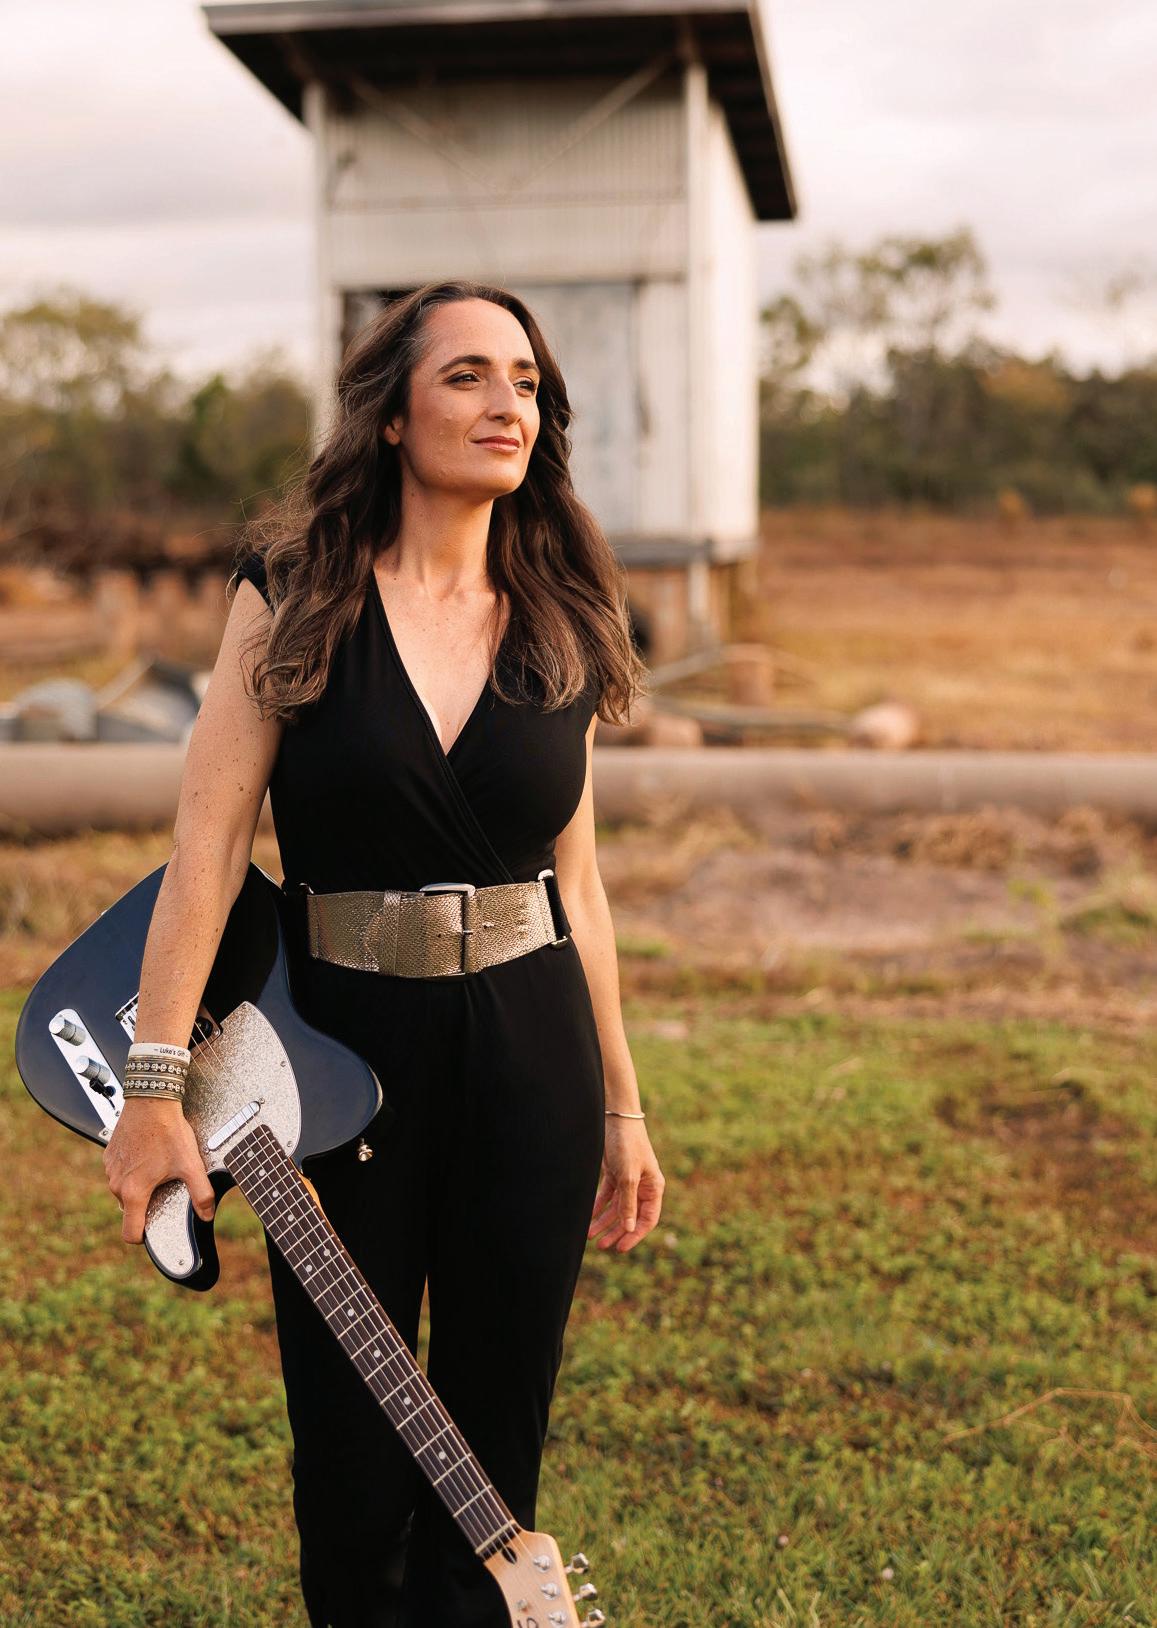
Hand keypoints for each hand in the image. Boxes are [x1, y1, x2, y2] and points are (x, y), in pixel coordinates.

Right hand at [103, 1098, 216, 1244]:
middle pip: (129, 1210)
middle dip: (146, 1205)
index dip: (143, 1238)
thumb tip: (207, 1214)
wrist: (151, 1100)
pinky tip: (148, 1156)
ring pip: (124, 1190)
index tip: (153, 1232)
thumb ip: (201, 1193)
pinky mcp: (109, 1154)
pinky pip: (119, 1172)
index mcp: (134, 1192)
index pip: (130, 1233)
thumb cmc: (168, 1131)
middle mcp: (116, 1183)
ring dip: (138, 1186)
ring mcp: (110, 1169)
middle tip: (165, 1189)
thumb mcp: (191, 1164)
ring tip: (158, 1168)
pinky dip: (132, 1170)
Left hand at [587, 1119, 664, 1253]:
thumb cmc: (628, 1144)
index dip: (635, 1235)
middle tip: (602, 1246)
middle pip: (630, 1217)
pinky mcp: (614, 1174)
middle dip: (616, 1232)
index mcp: (653, 1188)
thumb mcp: (628, 1176)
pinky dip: (598, 1207)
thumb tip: (629, 1229)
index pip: (647, 1219)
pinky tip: (588, 1218)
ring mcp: (628, 1181)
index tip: (620, 1248)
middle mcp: (642, 1186)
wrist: (616, 1117)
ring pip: (616, 1208)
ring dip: (604, 1222)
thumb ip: (628, 1203)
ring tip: (590, 1236)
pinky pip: (606, 1197)